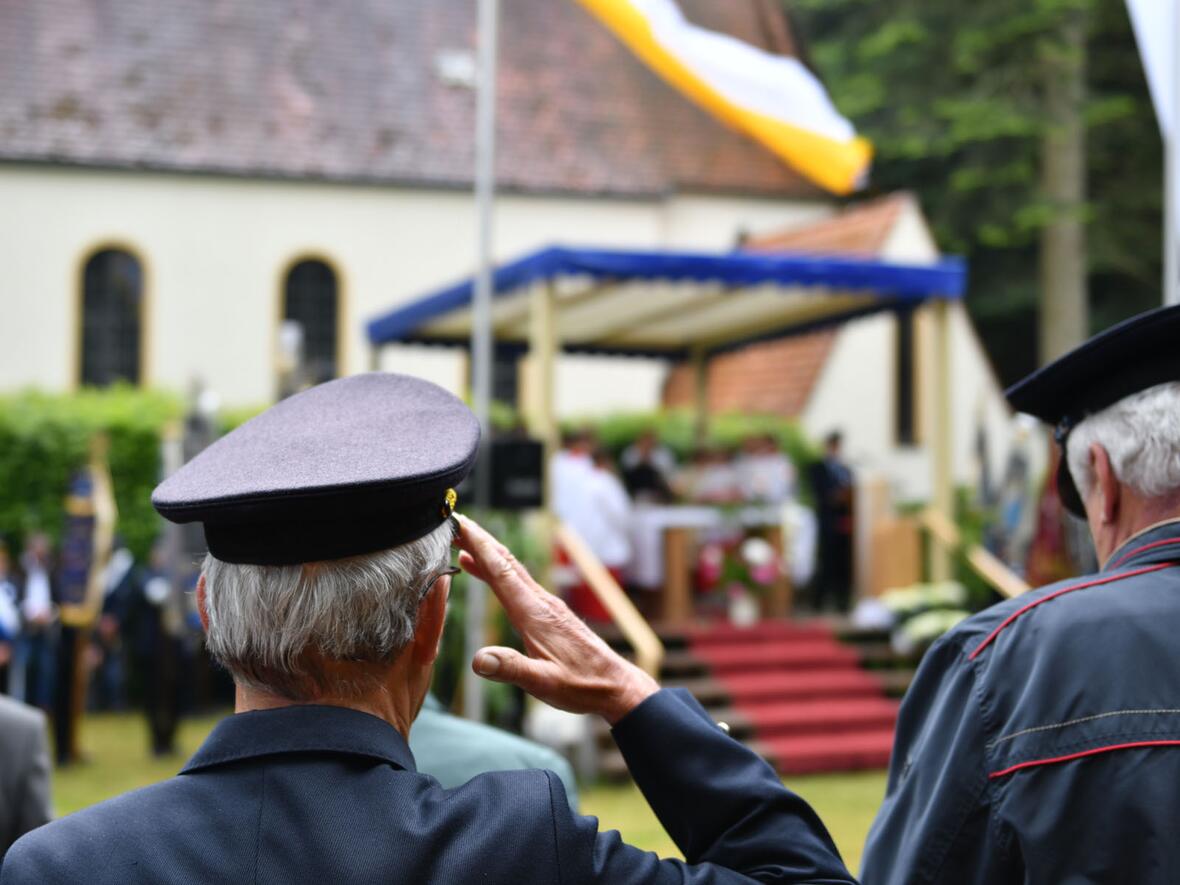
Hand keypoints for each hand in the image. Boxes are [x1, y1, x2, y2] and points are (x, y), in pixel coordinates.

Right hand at [455, 516, 658, 724]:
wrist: (614, 685)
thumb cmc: (581, 685)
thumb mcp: (543, 683)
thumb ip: (511, 669)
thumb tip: (477, 660)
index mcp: (534, 614)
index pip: (501, 571)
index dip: (478, 545)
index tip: (459, 523)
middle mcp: (540, 602)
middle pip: (505, 562)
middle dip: (479, 539)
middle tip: (454, 521)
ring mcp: (546, 605)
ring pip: (511, 570)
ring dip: (487, 553)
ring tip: (462, 540)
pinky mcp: (549, 613)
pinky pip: (518, 582)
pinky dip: (497, 571)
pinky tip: (485, 573)